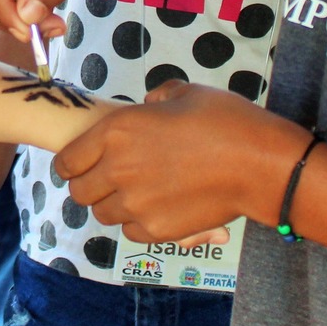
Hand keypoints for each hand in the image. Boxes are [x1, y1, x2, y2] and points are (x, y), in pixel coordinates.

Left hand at [55, 81, 309, 242]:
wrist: (258, 165)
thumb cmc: (226, 122)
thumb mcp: (186, 94)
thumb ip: (157, 99)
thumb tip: (150, 106)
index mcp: (117, 131)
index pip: (68, 160)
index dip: (72, 163)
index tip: (81, 164)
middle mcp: (117, 169)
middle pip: (79, 192)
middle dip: (90, 186)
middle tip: (109, 181)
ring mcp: (135, 203)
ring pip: (103, 214)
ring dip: (114, 206)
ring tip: (137, 195)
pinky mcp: (156, 230)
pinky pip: (130, 232)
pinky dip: (137, 224)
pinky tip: (156, 209)